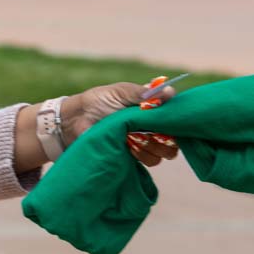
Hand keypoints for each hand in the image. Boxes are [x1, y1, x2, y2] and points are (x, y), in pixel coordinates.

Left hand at [63, 77, 179, 168]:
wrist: (75, 120)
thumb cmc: (98, 101)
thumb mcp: (122, 92)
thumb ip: (145, 94)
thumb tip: (171, 92)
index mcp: (150, 110)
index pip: (174, 119)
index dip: (177, 122)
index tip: (171, 121)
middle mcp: (149, 128)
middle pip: (174, 139)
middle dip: (168, 138)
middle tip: (153, 132)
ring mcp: (142, 143)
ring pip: (163, 153)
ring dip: (154, 146)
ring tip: (136, 138)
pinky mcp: (132, 157)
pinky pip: (150, 161)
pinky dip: (144, 155)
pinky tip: (130, 147)